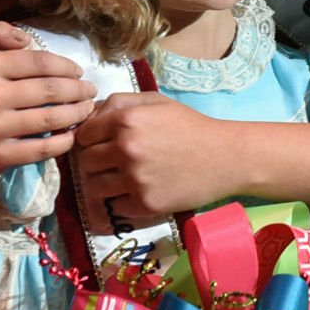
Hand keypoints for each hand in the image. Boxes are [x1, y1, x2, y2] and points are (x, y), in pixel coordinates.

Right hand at [0, 23, 97, 171]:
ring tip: (87, 108)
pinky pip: (41, 149)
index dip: (66, 66)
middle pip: (51, 90)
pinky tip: (73, 134)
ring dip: (77, 113)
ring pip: (51, 118)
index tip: (78, 71)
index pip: (40, 63)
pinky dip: (63, 142)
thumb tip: (26, 39)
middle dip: (79, 89)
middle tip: (91, 90)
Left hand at [75, 92, 240, 229]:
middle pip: (86, 162)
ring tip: (122, 180)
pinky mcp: (145, 204)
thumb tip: (88, 115)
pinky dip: (122, 202)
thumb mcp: (156, 102)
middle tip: (112, 164)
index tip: (101, 144)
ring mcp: (135, 179)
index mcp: (126, 120)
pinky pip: (115, 207)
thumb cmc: (190, 127)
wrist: (225, 157)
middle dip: (95, 163)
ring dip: (104, 184)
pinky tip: (138, 192)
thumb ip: (118, 102)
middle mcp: (126, 149)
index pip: (83, 135)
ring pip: (95, 187)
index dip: (90, 140)